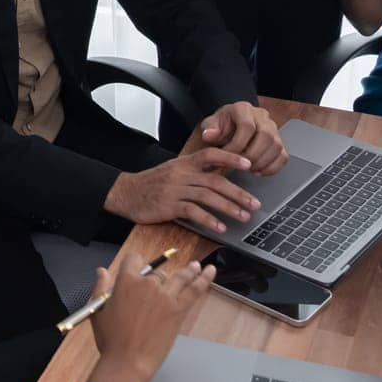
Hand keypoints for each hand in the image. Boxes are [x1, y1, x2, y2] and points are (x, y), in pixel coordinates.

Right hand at [83, 252, 215, 381]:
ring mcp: (165, 295)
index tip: (138, 268)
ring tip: (196, 266)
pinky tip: (210, 271)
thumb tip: (101, 271)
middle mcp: (147, 283)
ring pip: (180, 277)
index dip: (135, 263)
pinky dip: (204, 278)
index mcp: (126, 281)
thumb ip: (100, 288)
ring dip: (189, 270)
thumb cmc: (111, 339)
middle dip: (157, 280)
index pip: (134, 259)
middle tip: (157, 294)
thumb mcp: (99, 311)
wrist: (128, 361)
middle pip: (156, 273)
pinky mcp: (178, 309)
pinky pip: (194, 289)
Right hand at [104, 149, 259, 233]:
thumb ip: (195, 172)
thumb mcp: (174, 170)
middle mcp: (182, 174)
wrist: (126, 192)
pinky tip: (220, 227)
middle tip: (254, 204)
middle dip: (238, 193)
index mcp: (185, 163)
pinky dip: (209, 220)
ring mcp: (175, 189)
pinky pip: (193, 212)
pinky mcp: (169, 206)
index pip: (211, 154)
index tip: (249, 164)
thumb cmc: (153, 183)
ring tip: (243, 217)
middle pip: (216, 180)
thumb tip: (221, 176)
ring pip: (208, 196)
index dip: (231, 158)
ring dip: (229, 208)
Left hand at [196, 102, 286, 173]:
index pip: (247, 126)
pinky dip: (272, 167)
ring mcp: (273, 129)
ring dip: (262, 162)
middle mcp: (261, 116)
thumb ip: (209, 129)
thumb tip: (209, 135)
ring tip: (248, 169)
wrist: (230, 127)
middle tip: (240, 165)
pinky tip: (258, 171)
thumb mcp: (211, 124)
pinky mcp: (279, 142)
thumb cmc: (221, 126)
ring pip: (276, 146)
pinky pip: (283, 156)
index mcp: (243, 109)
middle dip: (252, 154)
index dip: (237, 144)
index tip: (228, 156)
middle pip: (266, 135)